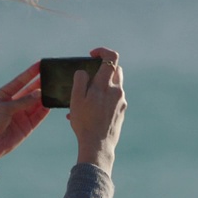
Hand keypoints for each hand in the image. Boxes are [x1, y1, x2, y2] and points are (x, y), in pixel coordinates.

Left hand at [0, 62, 48, 168]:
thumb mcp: (4, 108)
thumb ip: (22, 101)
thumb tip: (39, 93)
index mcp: (3, 95)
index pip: (19, 81)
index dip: (30, 73)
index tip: (40, 64)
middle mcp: (13, 104)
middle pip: (29, 91)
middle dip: (40, 84)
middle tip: (51, 76)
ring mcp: (20, 115)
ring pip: (36, 103)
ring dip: (44, 97)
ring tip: (54, 89)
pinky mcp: (26, 127)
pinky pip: (38, 116)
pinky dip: (45, 110)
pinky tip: (51, 103)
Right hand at [68, 47, 124, 173]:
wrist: (98, 145)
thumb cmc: (85, 123)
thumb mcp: (76, 100)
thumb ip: (80, 81)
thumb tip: (84, 71)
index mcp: (105, 85)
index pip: (112, 58)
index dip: (102, 51)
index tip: (92, 55)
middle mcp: (117, 91)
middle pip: (115, 70)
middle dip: (103, 70)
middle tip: (89, 79)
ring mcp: (121, 102)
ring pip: (114, 86)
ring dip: (102, 87)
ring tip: (85, 101)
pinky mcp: (121, 111)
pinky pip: (113, 99)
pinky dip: (103, 100)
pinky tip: (91, 112)